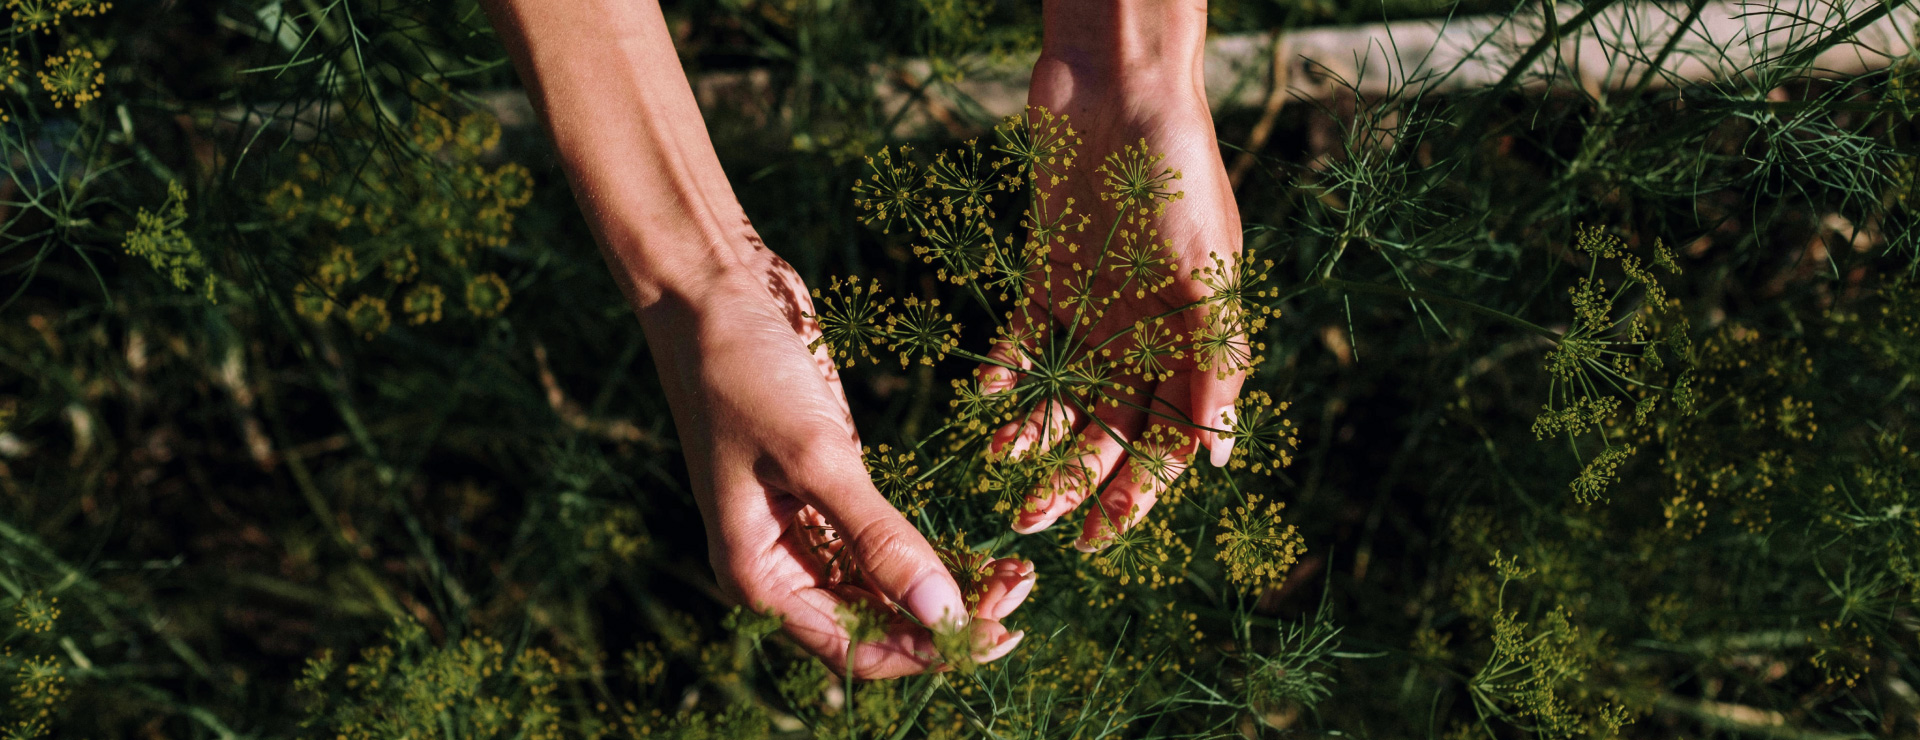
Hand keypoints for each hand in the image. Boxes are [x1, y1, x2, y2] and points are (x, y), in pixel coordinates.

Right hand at [643, 240, 1032, 677]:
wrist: (710, 290)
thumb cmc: (742, 370)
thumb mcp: (816, 455)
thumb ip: (879, 538)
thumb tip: (940, 614)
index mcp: (758, 577)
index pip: (856, 647)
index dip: (928, 649)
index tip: (997, 631)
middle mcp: (780, 566)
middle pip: (875, 624)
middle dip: (946, 618)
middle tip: (1021, 592)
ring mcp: (804, 528)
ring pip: (884, 586)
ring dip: (947, 586)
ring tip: (1016, 572)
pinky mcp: (827, 488)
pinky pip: (883, 542)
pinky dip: (929, 549)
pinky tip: (981, 546)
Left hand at [983, 42, 1247, 549]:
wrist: (1119, 90)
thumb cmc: (1178, 175)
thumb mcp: (1206, 270)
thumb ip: (1215, 361)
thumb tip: (1218, 458)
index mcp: (1193, 341)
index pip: (1169, 440)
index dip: (1139, 492)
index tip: (1103, 536)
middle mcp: (1145, 336)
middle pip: (1112, 431)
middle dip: (1078, 482)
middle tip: (1035, 522)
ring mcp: (1094, 310)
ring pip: (1064, 398)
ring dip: (1036, 439)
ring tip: (1003, 469)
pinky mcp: (1047, 278)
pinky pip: (1023, 343)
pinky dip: (1005, 375)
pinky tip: (987, 402)